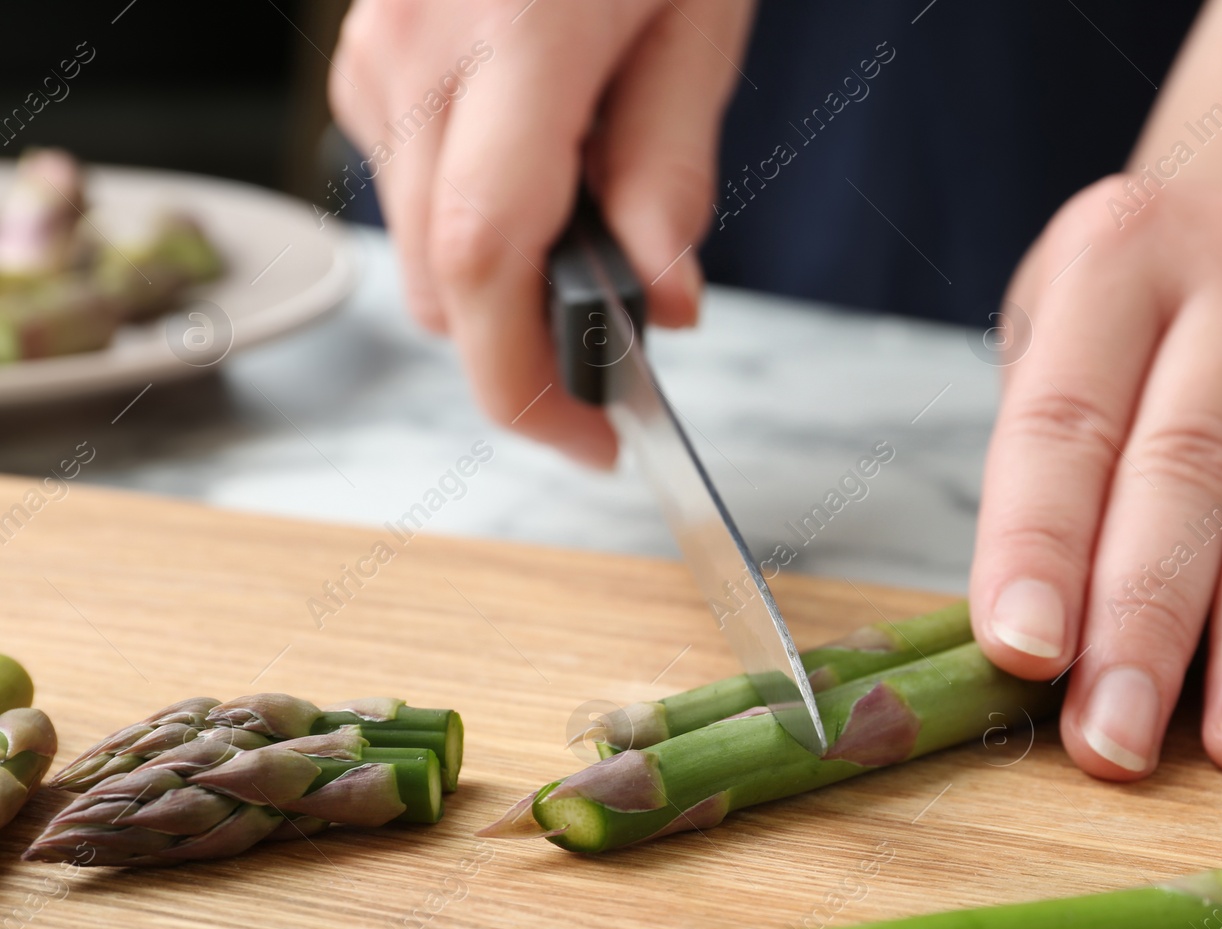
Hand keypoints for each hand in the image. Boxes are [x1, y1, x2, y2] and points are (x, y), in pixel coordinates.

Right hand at [330, 0, 753, 464]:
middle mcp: (413, 59)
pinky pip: (412, 191)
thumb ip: (673, 164)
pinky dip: (479, 226)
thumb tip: (660, 294)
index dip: (529, 383)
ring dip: (511, 285)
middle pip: (445, 286)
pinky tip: (546, 178)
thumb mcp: (701, 19)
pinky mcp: (365, 60)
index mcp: (513, 46)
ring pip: (424, 252)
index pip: (484, 262)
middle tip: (627, 346)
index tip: (598, 439)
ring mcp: (373, 59)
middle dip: (533, 349)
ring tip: (601, 226)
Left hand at [970, 177, 1221, 779]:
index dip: (1040, 544)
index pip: (1065, 420)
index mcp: (1117, 253)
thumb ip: (1049, 467)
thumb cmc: (1143, 307)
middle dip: (1146, 621)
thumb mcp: (1060, 331)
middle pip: (1187, 467)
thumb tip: (1042, 647)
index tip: (1025, 654)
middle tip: (1116, 739)